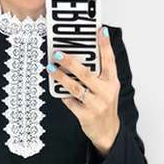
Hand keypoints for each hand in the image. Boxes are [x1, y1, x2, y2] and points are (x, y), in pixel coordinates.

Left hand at [47, 26, 120, 153]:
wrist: (107, 132)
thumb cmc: (104, 106)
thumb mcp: (107, 89)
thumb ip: (97, 75)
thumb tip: (78, 58)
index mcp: (112, 82)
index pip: (109, 60)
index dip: (105, 45)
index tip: (99, 30)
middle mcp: (106, 92)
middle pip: (86, 73)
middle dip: (70, 62)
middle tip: (57, 53)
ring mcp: (96, 104)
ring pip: (75, 87)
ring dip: (61, 77)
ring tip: (51, 68)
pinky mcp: (86, 115)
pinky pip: (70, 102)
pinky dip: (63, 95)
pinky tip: (57, 89)